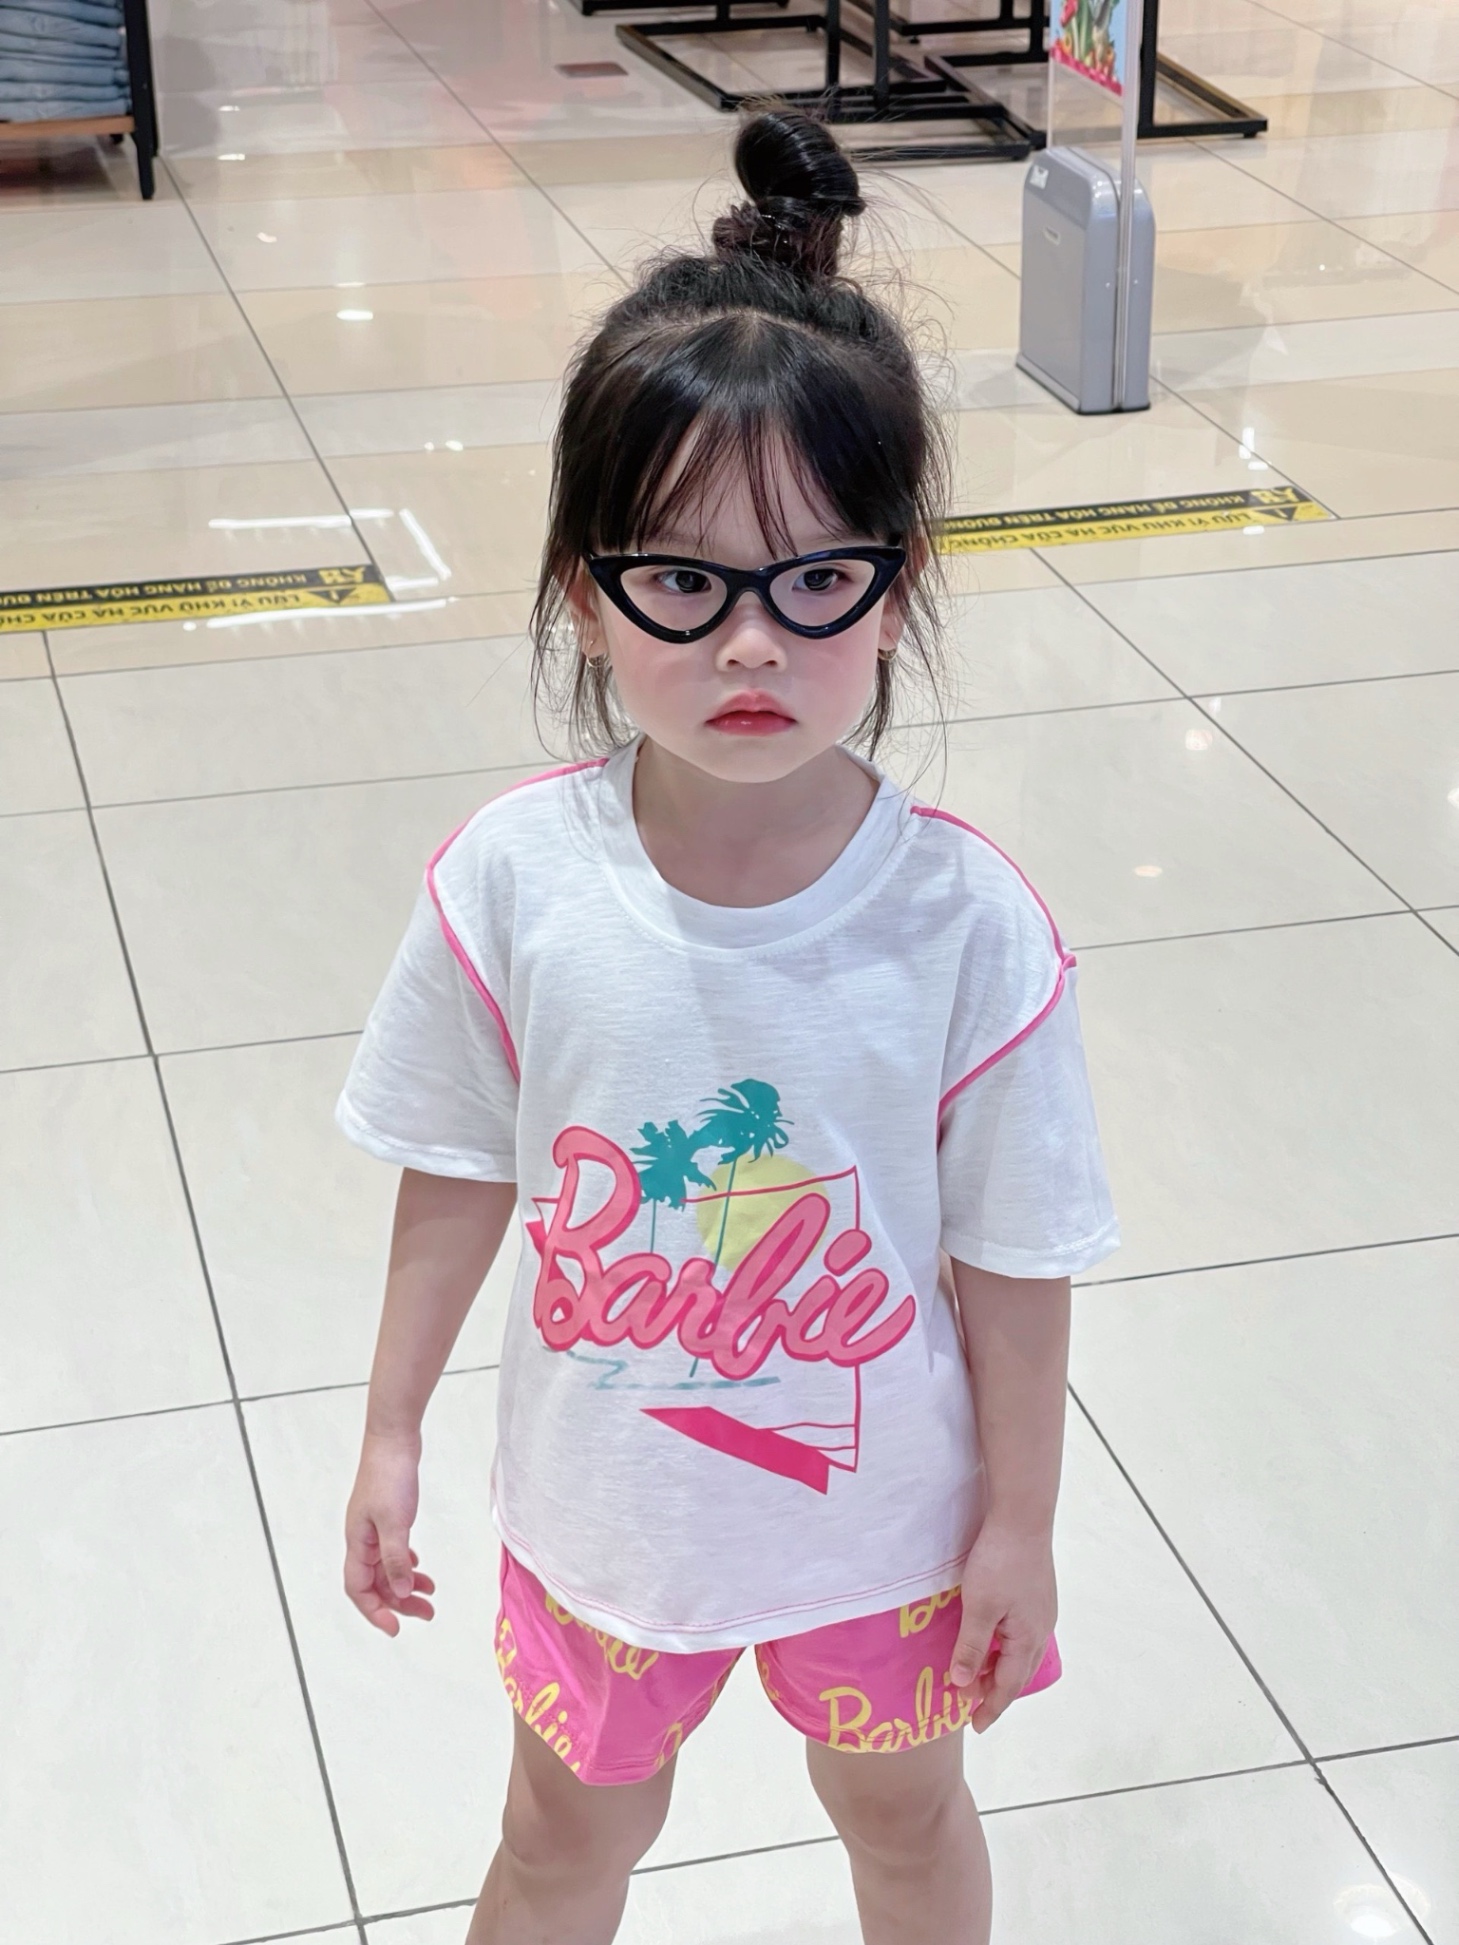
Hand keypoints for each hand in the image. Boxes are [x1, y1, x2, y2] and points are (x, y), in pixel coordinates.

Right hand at [344, 1431, 435, 1635]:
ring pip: (386, 1566)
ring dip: (406, 1583)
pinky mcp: (387, 1515)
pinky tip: (418, 1567)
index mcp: (357, 1542)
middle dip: (398, 1602)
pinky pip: (392, 1550)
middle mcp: (361, 1538)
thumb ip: (396, 1559)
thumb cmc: (390, 1476)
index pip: (358, 1589)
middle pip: (375, 1582)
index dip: (374, 1611)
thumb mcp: (395, 1522)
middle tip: (427, 1613)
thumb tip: (400, 1592)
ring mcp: (373, 1527)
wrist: (394, 1438)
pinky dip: (405, 1562)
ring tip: (430, 1593)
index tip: (396, 1627)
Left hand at [949, 1524, 1056, 1733]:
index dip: (991, 1707)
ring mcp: (1041, 1611)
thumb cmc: (1000, 1562)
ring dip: (1000, 1668)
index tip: (975, 1725)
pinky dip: (1005, 1647)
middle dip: (996, 1691)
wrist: (1023, 1517)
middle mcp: (1041, 1629)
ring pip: (1021, 1653)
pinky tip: (991, 1640)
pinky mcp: (1036, 1595)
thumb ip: (972, 1647)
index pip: (1009, 1686)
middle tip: (972, 1705)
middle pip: (1018, 1672)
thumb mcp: (979, 1607)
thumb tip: (964, 1684)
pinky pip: (1021, 1634)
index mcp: (1028, 1639)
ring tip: (978, 1676)